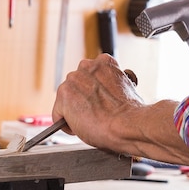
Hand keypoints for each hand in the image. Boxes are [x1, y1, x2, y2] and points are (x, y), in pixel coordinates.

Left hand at [52, 53, 188, 166]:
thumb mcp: (125, 89)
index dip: (95, 92)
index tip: (99, 103)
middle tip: (94, 115)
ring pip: (66, 99)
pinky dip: (66, 124)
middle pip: (76, 85)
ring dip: (73, 111)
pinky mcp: (64, 95)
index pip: (90, 76)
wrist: (128, 124)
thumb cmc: (131, 113)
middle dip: (82, 99)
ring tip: (89, 122)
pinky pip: (58, 114)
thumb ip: (111, 87)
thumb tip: (107, 96)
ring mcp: (73, 79)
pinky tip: (80, 127)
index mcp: (104, 62)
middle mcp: (86, 66)